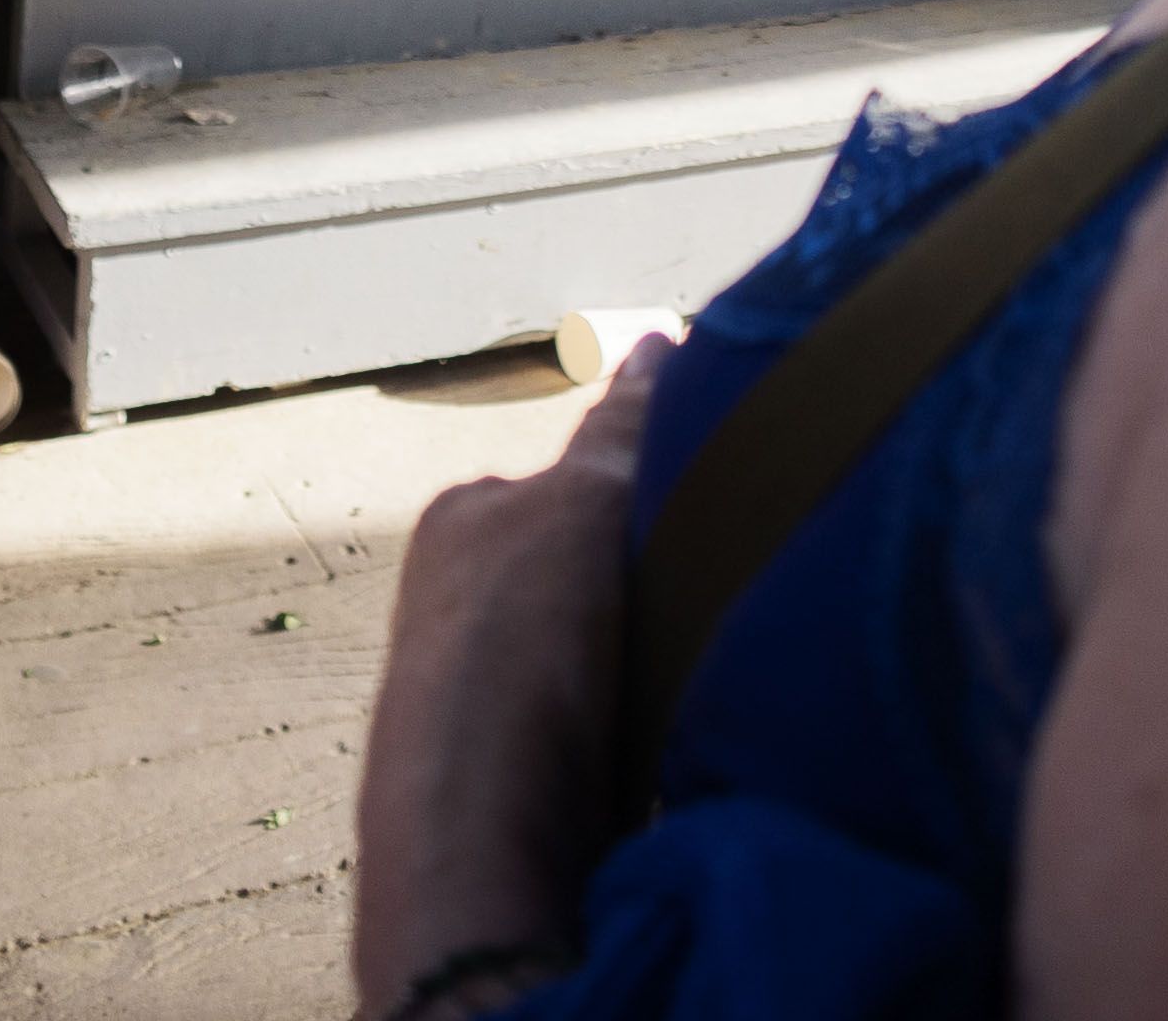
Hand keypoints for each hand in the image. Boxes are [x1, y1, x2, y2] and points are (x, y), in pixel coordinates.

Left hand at [351, 342, 665, 1006]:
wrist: (475, 827)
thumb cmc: (516, 640)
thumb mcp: (588, 501)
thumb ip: (628, 428)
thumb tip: (662, 342)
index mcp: (465, 521)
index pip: (574, 479)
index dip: (647, 486)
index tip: (708, 506)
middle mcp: (457, 603)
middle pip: (587, 571)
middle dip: (647, 582)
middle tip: (710, 597)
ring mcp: (475, 700)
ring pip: (596, 657)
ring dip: (645, 666)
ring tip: (690, 678)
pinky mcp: (505, 787)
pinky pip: (597, 737)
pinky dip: (635, 736)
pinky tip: (662, 748)